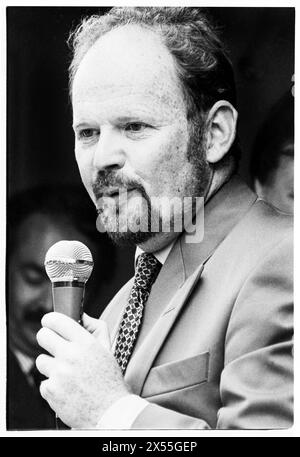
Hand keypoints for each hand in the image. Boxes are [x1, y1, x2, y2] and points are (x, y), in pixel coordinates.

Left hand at [35, 312, 129, 428]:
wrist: (110, 411)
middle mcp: (71, 355)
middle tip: (54, 345)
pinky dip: (52, 386)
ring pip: (41, 360)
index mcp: (85, 342)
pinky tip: (67, 389)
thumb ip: (95, 327)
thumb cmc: (109, 379)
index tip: (50, 323)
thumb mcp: (107, 348)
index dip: (50, 320)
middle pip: (42, 336)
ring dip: (51, 366)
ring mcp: (59, 373)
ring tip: (67, 373)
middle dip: (47, 339)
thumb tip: (81, 315)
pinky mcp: (51, 390)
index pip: (56, 320)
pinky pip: (43, 382)